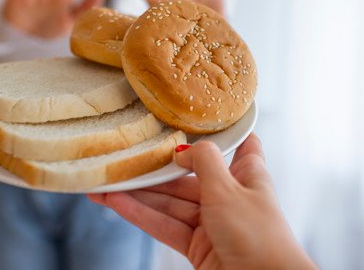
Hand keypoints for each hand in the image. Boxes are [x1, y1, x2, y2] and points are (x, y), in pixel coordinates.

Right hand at [88, 134, 317, 269]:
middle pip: (188, 176)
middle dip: (155, 170)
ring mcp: (213, 222)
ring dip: (139, 194)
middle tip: (122, 158)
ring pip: (171, 202)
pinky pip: (166, 226)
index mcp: (248, 173)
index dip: (221, 129)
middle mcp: (230, 195)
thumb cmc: (258, 234)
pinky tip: (116, 203)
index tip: (195, 115)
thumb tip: (183, 148)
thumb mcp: (228, 188)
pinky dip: (142, 215)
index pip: (239, 143)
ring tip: (105, 183)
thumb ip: (204, 161)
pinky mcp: (198, 247)